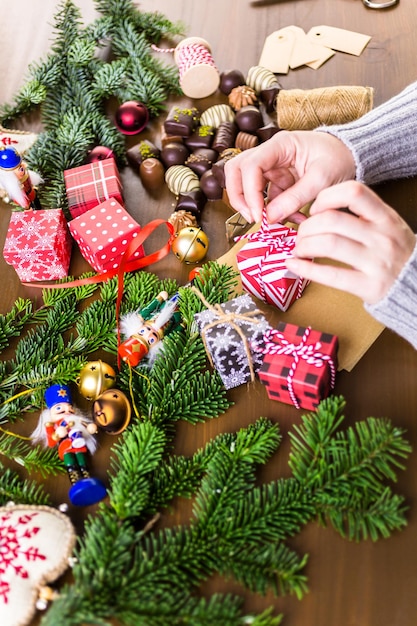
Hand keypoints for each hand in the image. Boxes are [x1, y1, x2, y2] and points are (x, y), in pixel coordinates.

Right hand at [224, 130, 355, 223]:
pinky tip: (293, 219)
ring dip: (253, 205)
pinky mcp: (278, 181)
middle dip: (239, 197)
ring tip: (270, 222)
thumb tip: (269, 218)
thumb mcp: (321, 180)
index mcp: (279, 145)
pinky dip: (274, 211)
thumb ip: (295, 199)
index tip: (258, 215)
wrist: (353, 156)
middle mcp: (270, 153)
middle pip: (236, 171)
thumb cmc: (339, 159)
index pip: (250, 166)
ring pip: (245, 184)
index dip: (248, 192)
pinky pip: (266, 198)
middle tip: (252, 217)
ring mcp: (272, 167)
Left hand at [285, 181, 415, 303]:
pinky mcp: (369, 286)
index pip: (353, 192)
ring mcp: (377, 262)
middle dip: (307, 227)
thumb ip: (362, 216)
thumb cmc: (396, 254)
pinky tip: (294, 265)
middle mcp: (382, 237)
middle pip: (332, 220)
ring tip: (299, 250)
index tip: (315, 209)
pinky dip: (306, 269)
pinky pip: (331, 275)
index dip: (327, 197)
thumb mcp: (388, 226)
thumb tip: (319, 210)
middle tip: (301, 235)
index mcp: (386, 217)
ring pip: (328, 244)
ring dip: (304, 246)